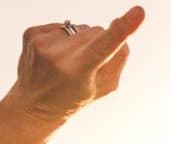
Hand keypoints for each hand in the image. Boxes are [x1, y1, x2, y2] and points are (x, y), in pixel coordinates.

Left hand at [5, 6, 145, 124]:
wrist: (32, 104)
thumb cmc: (74, 96)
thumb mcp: (104, 87)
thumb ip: (118, 59)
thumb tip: (117, 26)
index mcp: (78, 71)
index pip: (105, 45)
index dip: (124, 28)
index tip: (139, 11)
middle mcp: (58, 55)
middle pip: (97, 31)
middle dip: (98, 42)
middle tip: (84, 66)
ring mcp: (42, 42)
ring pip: (80, 27)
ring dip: (80, 41)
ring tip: (66, 62)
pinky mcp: (31, 32)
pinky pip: (62, 26)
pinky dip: (63, 38)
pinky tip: (53, 55)